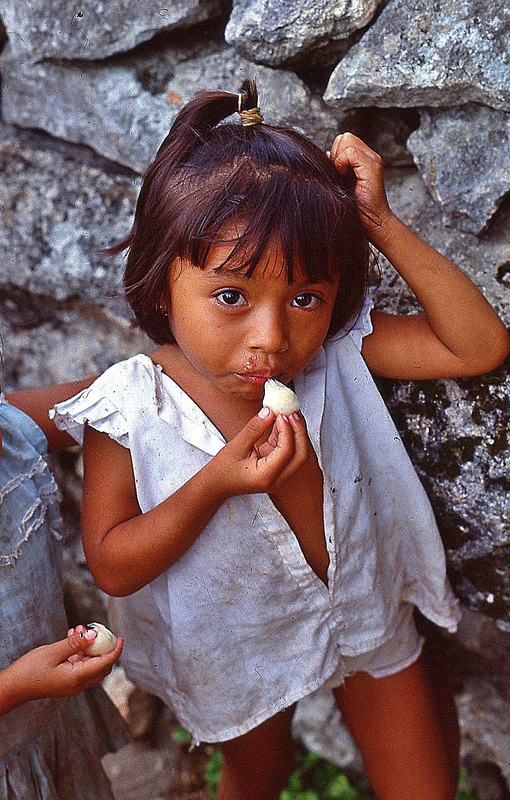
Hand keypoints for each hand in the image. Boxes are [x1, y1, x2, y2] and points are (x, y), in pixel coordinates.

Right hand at [0, 625, 122, 713]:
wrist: (13, 687)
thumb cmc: (30, 670)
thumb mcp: (53, 652)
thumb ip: (75, 644)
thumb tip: (94, 635)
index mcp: (78, 679)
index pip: (106, 664)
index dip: (115, 650)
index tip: (120, 637)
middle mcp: (78, 684)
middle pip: (102, 665)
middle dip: (102, 646)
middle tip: (96, 629)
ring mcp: (72, 684)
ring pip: (90, 664)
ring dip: (88, 647)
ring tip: (78, 629)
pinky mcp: (66, 681)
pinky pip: (80, 665)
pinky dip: (79, 652)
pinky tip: (72, 636)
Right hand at [208, 408, 310, 498]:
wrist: (217, 485)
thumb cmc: (223, 470)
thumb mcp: (236, 446)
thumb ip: (255, 428)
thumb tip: (269, 411)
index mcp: (266, 476)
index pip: (286, 451)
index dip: (287, 430)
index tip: (280, 414)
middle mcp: (277, 480)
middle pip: (300, 455)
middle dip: (299, 432)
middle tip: (292, 413)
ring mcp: (279, 477)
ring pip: (298, 454)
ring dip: (295, 433)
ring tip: (288, 414)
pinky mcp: (277, 470)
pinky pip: (289, 453)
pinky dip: (287, 437)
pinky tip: (281, 423)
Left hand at [329, 132, 394, 245]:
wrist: (372, 224)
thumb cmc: (355, 209)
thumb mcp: (341, 184)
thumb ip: (336, 168)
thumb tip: (325, 155)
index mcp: (363, 159)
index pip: (344, 140)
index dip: (336, 154)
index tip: (337, 174)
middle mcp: (370, 156)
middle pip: (344, 137)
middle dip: (336, 154)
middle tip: (340, 175)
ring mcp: (373, 159)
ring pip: (346, 140)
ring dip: (339, 159)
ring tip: (343, 177)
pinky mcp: (372, 166)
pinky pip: (349, 153)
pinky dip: (342, 164)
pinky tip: (345, 178)